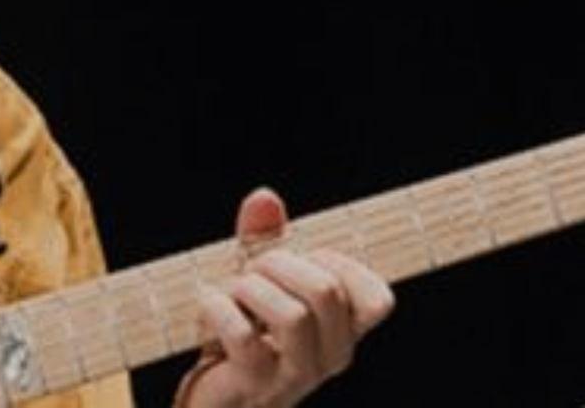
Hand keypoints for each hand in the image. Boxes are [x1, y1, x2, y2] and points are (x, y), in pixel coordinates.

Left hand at [175, 187, 394, 407]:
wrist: (211, 397)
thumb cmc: (240, 337)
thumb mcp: (258, 283)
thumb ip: (265, 239)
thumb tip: (264, 197)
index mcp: (343, 333)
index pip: (377, 300)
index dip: (339, 264)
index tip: (301, 261)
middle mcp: (329, 358)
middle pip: (327, 292)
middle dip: (279, 264)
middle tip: (252, 271)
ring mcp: (295, 377)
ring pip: (292, 315)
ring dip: (250, 288)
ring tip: (231, 290)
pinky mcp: (255, 386)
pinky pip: (244, 336)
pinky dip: (218, 308)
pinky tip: (207, 302)